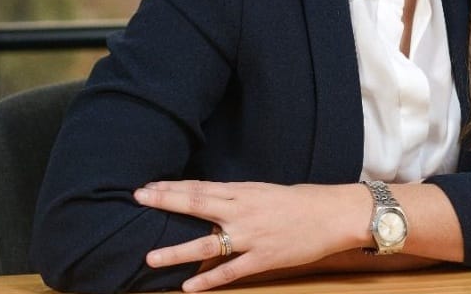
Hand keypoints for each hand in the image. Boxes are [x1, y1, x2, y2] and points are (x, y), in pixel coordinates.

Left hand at [133, 180, 369, 290]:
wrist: (332, 214)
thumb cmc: (301, 200)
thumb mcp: (264, 191)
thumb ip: (237, 197)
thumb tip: (211, 200)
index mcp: (243, 191)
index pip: (200, 187)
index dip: (172, 187)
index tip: (147, 186)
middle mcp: (242, 212)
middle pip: (197, 204)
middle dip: (165, 202)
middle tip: (138, 199)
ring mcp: (251, 236)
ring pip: (207, 244)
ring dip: (177, 250)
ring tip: (150, 257)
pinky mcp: (262, 258)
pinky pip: (230, 271)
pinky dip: (209, 279)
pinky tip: (189, 287)